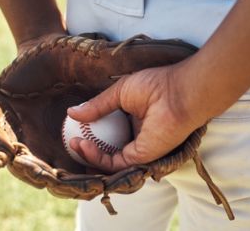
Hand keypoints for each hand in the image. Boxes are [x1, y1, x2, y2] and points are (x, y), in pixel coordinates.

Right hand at [67, 63, 204, 172]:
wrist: (179, 92)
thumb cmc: (157, 86)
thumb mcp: (119, 93)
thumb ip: (97, 106)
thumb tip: (72, 112)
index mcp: (134, 121)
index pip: (108, 135)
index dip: (90, 135)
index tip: (74, 128)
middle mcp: (136, 137)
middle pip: (107, 150)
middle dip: (87, 150)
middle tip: (70, 141)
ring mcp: (139, 149)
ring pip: (108, 161)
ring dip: (88, 155)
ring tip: (74, 143)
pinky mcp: (142, 157)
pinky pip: (114, 164)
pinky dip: (97, 158)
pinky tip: (83, 145)